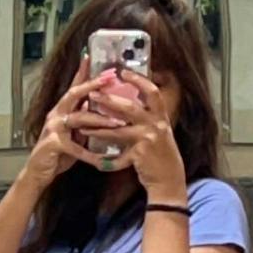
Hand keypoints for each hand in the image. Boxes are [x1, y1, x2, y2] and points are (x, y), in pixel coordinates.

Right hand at [21, 58, 124, 193]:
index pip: (74, 87)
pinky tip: (102, 159)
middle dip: (92, 85)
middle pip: (74, 94)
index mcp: (62, 110)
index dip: (82, 72)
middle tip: (109, 79)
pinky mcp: (53, 144)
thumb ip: (84, 121)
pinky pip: (76, 147)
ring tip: (118, 123)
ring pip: (79, 118)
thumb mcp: (74, 134)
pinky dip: (90, 154)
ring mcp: (53, 128)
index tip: (92, 57)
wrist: (37, 172)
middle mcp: (56, 114)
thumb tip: (100, 110)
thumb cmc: (58, 153)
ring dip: (100, 120)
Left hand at [65, 69, 186, 197]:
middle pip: (130, 108)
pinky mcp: (140, 155)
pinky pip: (118, 155)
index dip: (138, 80)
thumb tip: (129, 104)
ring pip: (118, 131)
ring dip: (98, 127)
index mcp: (161, 117)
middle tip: (92, 94)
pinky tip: (95, 160)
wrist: (169, 180)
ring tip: (82, 123)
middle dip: (109, 100)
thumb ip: (147, 119)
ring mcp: (148, 140)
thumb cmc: (161, 156)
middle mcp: (156, 125)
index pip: (152, 92)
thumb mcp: (159, 132)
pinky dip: (106, 160)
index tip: (123, 72)